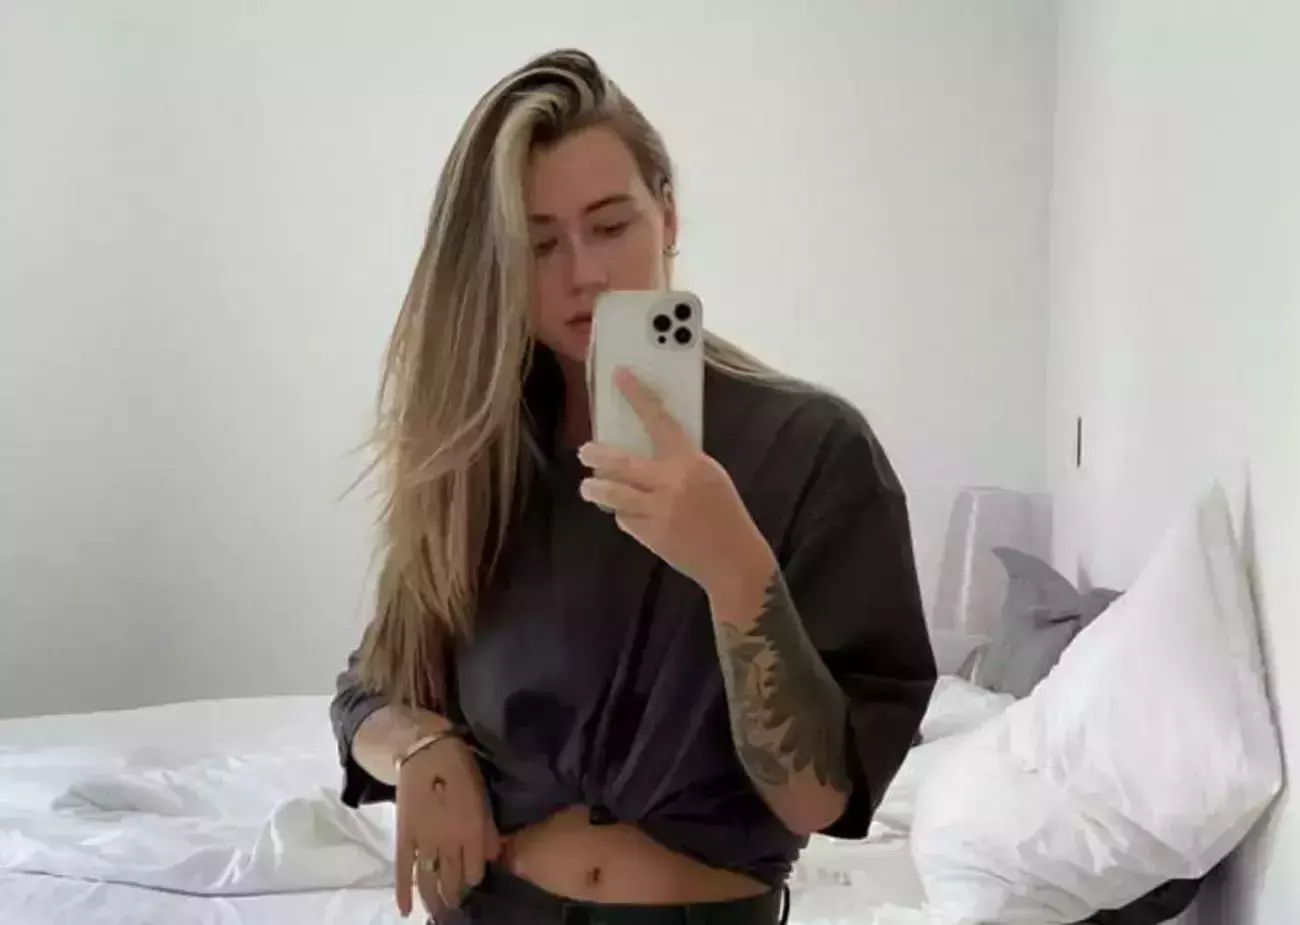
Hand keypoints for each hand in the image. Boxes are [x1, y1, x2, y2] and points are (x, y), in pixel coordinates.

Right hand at [394, 723, 499, 918]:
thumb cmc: (459, 767)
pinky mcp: (404, 836)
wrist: (424, 750)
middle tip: (456, 905)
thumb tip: (492, 856)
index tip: (473, 880)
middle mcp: (449, 840)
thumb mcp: (482, 794)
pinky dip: (404, 891)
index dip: (475, 878)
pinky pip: (403, 869)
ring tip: (439, 911)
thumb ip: (487, 828)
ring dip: (434, 899)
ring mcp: (424, 840)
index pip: (475, 870)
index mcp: (472, 829)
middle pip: (452, 880)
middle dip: (455, 895)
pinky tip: (406, 909)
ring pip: (430, 879)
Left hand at [577, 368, 775, 597]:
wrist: (733, 558)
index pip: (659, 420)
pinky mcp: (651, 535)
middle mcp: (671, 482)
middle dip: (596, 455)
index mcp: (690, 461)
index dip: (638, 396)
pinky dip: (623, 514)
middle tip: (585, 451)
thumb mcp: (708, 475)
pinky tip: (628, 514)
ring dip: (595, 489)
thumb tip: (645, 447)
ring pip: (613, 494)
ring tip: (588, 487)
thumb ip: (680, 461)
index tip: (619, 375)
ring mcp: (658, 510)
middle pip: (621, 462)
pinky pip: (625, 518)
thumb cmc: (723, 511)